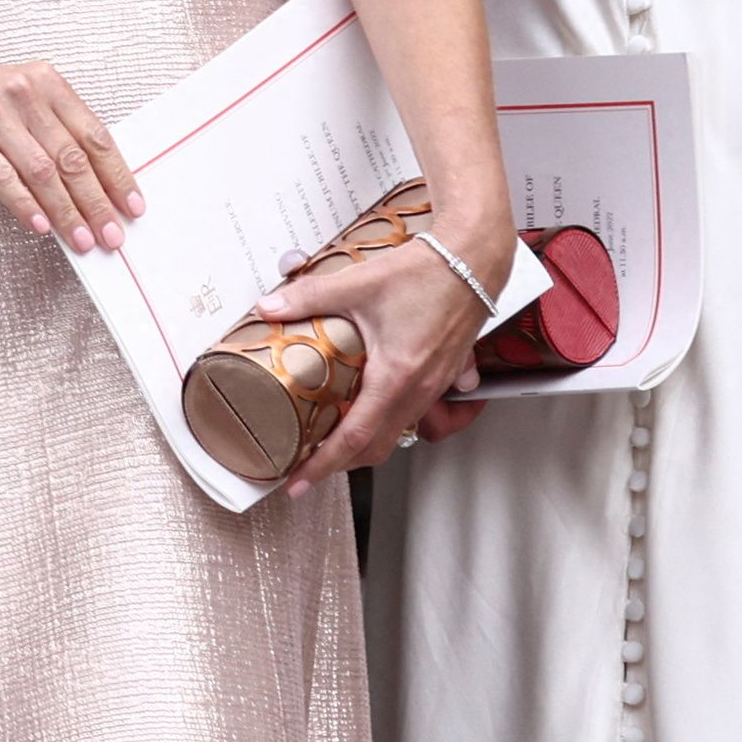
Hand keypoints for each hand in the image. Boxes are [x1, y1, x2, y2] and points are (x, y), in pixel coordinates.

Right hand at [0, 57, 142, 251]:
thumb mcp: (17, 106)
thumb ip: (53, 134)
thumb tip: (94, 187)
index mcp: (45, 81)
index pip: (93, 133)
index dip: (117, 173)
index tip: (132, 206)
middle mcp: (21, 89)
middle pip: (70, 155)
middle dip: (96, 200)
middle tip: (111, 233)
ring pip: (40, 168)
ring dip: (64, 210)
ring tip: (80, 239)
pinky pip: (0, 173)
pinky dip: (22, 203)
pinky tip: (37, 225)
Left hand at [249, 198, 503, 494]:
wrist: (473, 259)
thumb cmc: (427, 272)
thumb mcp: (357, 284)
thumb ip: (308, 297)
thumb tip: (268, 307)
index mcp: (396, 377)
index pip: (355, 438)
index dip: (323, 465)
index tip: (298, 482)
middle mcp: (420, 390)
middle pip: (377, 446)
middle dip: (340, 463)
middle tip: (305, 466)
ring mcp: (435, 386)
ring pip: (397, 431)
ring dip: (365, 443)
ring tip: (329, 440)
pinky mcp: (443, 375)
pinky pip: (413, 412)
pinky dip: (387, 420)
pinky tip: (367, 408)